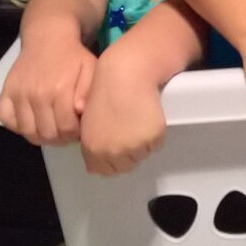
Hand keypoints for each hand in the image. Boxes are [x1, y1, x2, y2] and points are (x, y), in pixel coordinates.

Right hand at [0, 38, 96, 145]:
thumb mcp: (91, 69)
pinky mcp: (5, 93)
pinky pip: (8, 121)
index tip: (80, 131)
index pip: (66, 128)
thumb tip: (79, 111)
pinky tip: (33, 122)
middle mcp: (36, 94)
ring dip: (41, 137)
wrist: (48, 38)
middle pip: (46, 133)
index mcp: (59, 89)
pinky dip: (19, 127)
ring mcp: (18, 94)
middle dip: (60, 138)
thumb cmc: (74, 56)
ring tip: (52, 130)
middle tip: (67, 133)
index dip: (75, 135)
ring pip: (27, 132)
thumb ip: (88, 91)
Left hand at [79, 46, 167, 175]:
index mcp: (93, 149)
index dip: (110, 161)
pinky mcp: (153, 139)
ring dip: (141, 145)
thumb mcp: (90, 122)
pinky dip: (153, 136)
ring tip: (137, 122)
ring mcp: (134, 147)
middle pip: (124, 167)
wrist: (126, 76)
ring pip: (141, 156)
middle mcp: (113, 153)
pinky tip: (146, 118)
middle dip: (126, 155)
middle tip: (129, 133)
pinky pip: (155, 145)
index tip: (116, 147)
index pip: (103, 170)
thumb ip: (92, 146)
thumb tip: (93, 169)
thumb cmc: (105, 93)